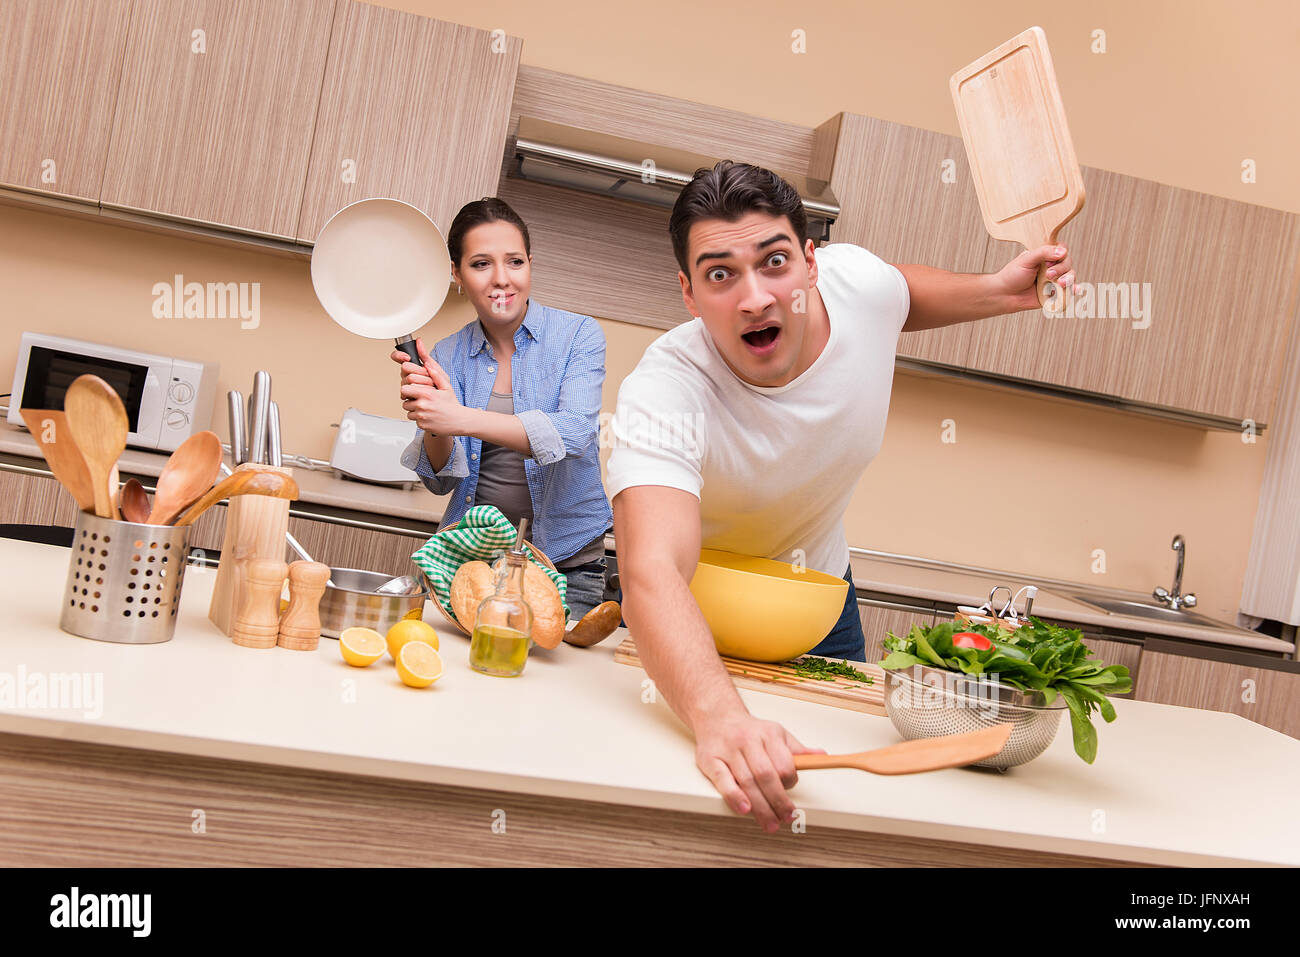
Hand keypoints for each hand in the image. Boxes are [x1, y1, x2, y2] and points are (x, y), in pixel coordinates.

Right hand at [390, 337, 450, 390]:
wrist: (443, 400)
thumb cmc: (440, 385)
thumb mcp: (435, 368)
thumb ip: (425, 355)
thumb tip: (419, 341)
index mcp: (412, 367)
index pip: (397, 357)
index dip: (399, 355)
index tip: (408, 357)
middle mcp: (406, 375)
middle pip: (405, 368)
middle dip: (420, 371)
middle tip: (427, 375)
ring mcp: (406, 386)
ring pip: (408, 379)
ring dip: (423, 382)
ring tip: (430, 385)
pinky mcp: (406, 396)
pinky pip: (408, 392)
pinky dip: (420, 391)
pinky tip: (425, 392)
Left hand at [393, 338, 464, 434]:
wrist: (459, 421)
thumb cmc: (452, 405)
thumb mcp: (446, 387)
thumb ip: (435, 375)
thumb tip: (427, 365)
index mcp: (427, 394)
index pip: (405, 389)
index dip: (408, 389)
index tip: (413, 390)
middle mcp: (422, 405)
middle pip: (404, 402)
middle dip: (410, 400)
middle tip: (419, 400)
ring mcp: (421, 416)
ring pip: (408, 412)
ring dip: (414, 410)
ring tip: (425, 408)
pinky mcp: (422, 425)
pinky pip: (414, 420)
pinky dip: (419, 418)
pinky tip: (428, 415)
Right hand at [693, 710, 824, 832]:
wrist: (717, 717)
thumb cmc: (749, 730)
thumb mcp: (776, 733)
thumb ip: (797, 750)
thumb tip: (821, 756)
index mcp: (768, 734)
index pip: (784, 763)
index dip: (790, 782)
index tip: (791, 792)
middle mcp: (748, 740)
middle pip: (766, 775)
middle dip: (778, 801)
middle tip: (785, 818)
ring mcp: (728, 750)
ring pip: (746, 781)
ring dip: (760, 806)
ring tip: (769, 823)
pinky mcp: (710, 760)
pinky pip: (722, 780)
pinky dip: (734, 796)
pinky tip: (744, 809)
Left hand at [994, 243, 1075, 312]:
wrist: (1004, 295)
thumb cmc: (1012, 275)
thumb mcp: (1026, 259)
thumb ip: (1044, 253)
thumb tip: (1063, 252)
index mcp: (1045, 256)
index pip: (1062, 250)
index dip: (1061, 254)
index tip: (1049, 261)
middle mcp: (1052, 267)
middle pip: (1068, 263)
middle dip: (1061, 269)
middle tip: (1048, 274)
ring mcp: (1054, 281)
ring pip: (1070, 276)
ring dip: (1069, 279)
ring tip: (1060, 283)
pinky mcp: (1054, 294)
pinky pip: (1068, 291)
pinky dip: (1074, 289)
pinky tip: (1076, 290)